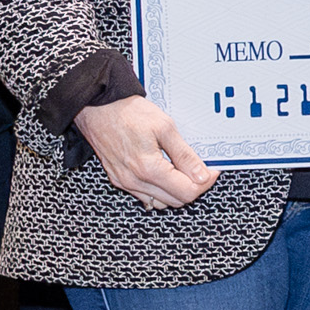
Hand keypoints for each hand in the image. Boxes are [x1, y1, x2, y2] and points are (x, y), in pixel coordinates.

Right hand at [75, 96, 218, 208]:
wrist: (97, 107)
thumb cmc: (128, 112)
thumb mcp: (164, 127)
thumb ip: (185, 155)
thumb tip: (203, 175)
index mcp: (149, 169)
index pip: (187, 192)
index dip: (205, 182)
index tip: (212, 170)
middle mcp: (135, 181)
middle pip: (176, 201)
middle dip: (193, 187)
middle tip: (200, 169)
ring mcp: (125, 182)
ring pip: (161, 202)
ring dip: (176, 191)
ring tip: (182, 170)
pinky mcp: (118, 180)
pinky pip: (145, 196)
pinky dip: (159, 190)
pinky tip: (164, 173)